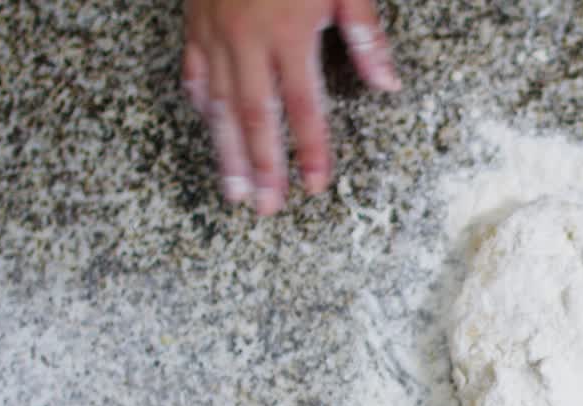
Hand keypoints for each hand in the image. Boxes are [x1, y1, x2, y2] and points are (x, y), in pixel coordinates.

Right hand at [182, 0, 400, 214]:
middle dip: (263, 167)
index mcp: (289, 32)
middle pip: (256, 116)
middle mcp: (247, 38)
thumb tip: (388, 85)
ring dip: (227, 152)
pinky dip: (201, 102)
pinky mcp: (195, 19)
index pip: (304, 106)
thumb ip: (366, 35)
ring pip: (219, 103)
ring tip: (235, 192)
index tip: (314, 185)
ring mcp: (215, 31)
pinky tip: (208, 126)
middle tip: (267, 209)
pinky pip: (194, 69)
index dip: (309, 148)